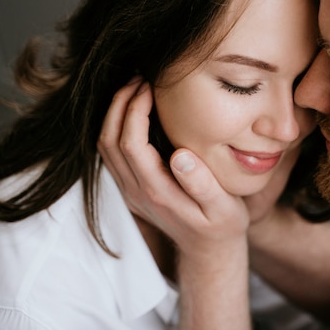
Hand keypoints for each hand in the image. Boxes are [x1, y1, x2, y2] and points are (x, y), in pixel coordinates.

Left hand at [98, 79, 248, 257]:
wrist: (209, 251)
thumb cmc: (222, 226)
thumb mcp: (224, 209)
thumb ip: (202, 184)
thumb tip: (180, 156)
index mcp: (158, 192)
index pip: (131, 144)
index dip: (135, 110)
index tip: (150, 87)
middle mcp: (137, 192)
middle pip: (110, 141)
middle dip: (120, 104)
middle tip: (139, 79)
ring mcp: (131, 192)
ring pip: (105, 148)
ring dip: (114, 114)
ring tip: (135, 89)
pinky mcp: (132, 190)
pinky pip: (112, 155)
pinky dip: (116, 128)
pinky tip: (134, 113)